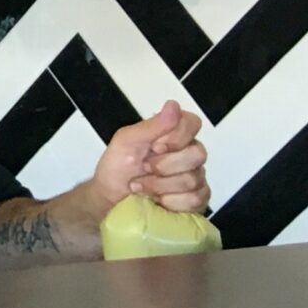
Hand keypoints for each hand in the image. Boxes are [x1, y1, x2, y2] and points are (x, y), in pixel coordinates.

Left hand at [91, 100, 209, 213]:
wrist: (110, 199)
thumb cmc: (118, 167)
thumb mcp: (127, 141)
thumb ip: (152, 125)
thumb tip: (174, 105)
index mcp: (175, 134)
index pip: (193, 123)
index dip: (175, 136)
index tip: (154, 146)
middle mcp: (190, 153)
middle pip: (198, 154)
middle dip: (164, 165)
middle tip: (144, 168)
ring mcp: (196, 177)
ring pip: (193, 179)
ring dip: (160, 186)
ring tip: (142, 186)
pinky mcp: (197, 200)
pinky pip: (195, 200)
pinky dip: (170, 202)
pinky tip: (157, 200)